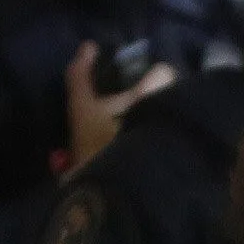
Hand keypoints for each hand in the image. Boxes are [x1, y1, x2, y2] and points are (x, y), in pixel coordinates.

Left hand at [62, 41, 172, 165]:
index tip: (92, 46)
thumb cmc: (119, 143)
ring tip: (138, 103)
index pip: (78, 75)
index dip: (85, 58)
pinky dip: (123, 129)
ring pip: (99, 120)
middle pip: (87, 99)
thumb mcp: (142, 106)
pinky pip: (110, 138)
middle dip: (103, 87)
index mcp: (83, 106)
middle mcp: (81, 125)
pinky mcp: (99, 165)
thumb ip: (155, 85)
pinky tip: (141, 130)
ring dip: (115, 111)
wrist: (113, 196)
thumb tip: (165, 71)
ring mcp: (88, 147)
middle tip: (122, 76)